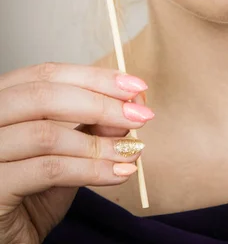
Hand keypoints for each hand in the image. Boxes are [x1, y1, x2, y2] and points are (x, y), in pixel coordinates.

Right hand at [0, 62, 153, 243]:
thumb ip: (91, 125)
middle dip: (101, 103)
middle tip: (140, 115)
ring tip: (131, 152)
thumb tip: (130, 104)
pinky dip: (90, 170)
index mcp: (2, 100)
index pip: (47, 74)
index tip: (135, 86)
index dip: (94, 76)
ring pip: (46, 134)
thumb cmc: (31, 195)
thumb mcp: (67, 152)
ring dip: (99, 142)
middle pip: (44, 95)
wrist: (8, 242)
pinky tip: (118, 174)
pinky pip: (47, 170)